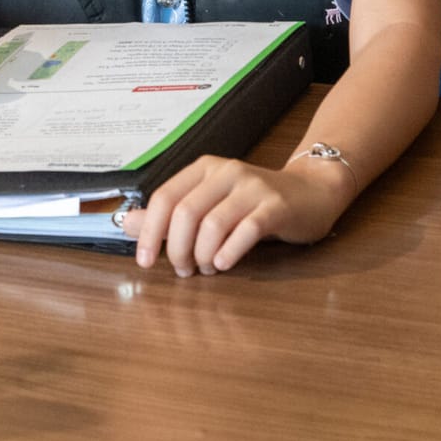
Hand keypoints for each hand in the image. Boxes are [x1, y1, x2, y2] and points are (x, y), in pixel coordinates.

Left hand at [121, 155, 355, 275]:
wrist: (313, 192)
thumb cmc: (256, 203)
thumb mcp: (211, 204)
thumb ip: (170, 215)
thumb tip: (126, 224)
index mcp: (204, 169)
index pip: (164, 197)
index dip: (149, 232)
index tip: (144, 261)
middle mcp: (225, 172)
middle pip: (185, 213)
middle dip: (177, 249)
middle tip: (183, 271)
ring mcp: (252, 187)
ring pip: (212, 224)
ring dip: (203, 255)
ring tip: (207, 270)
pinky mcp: (276, 206)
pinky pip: (246, 230)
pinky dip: (230, 252)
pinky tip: (226, 264)